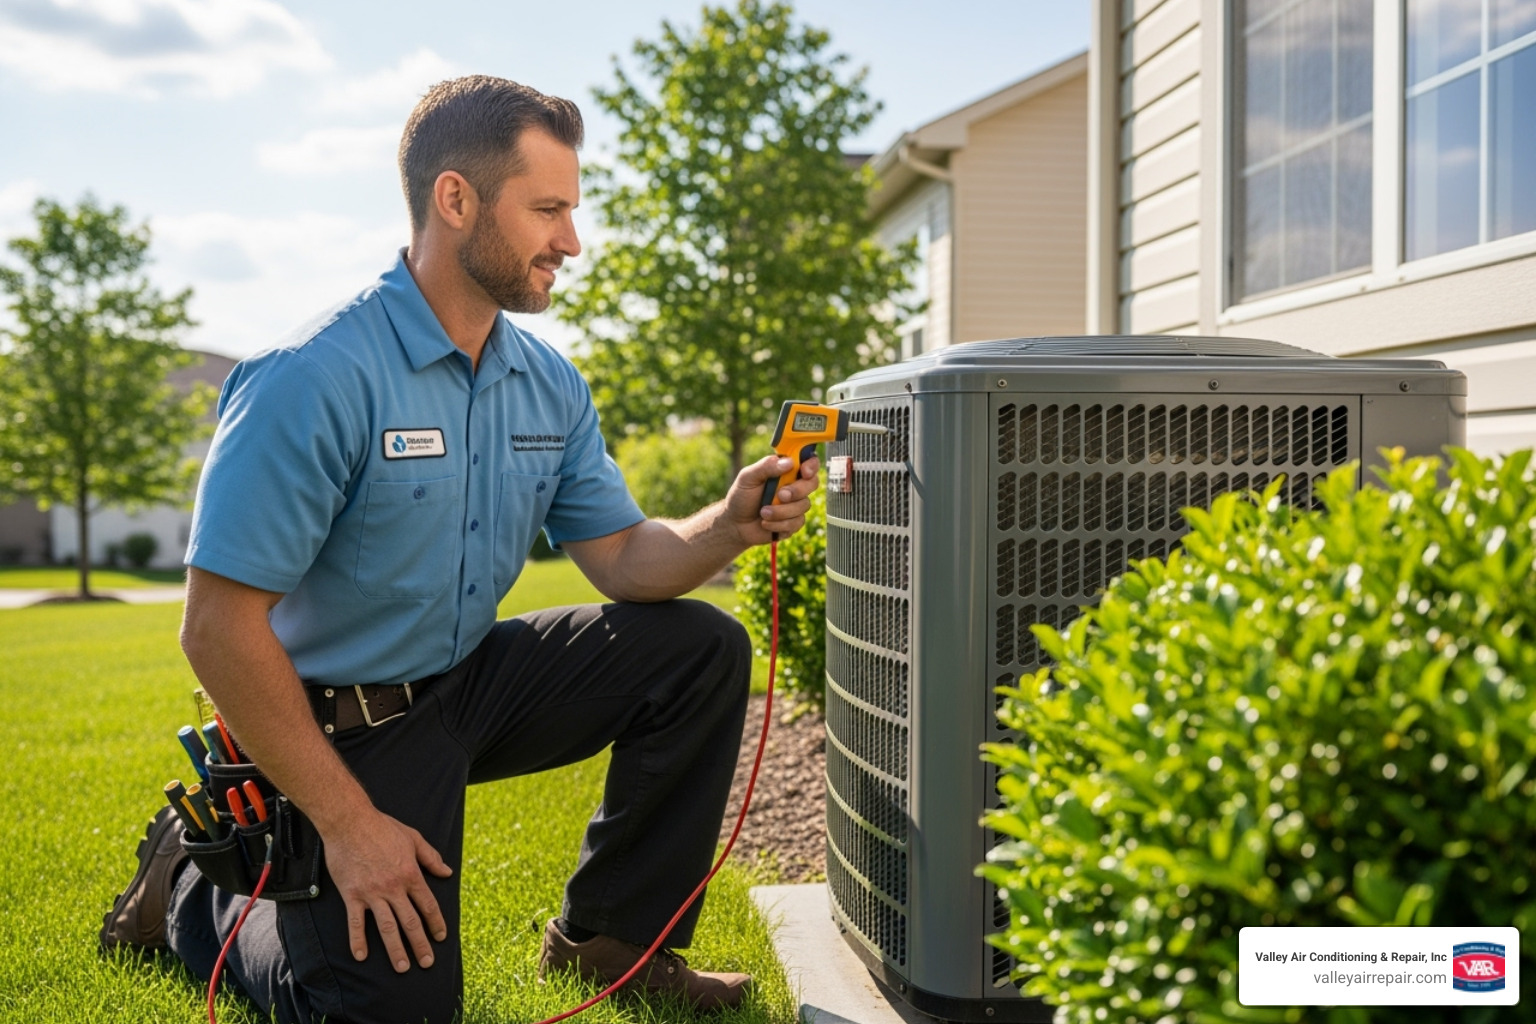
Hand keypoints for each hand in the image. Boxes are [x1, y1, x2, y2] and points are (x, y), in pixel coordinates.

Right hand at [322, 809, 452, 971]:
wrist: (350, 822)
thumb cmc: (382, 828)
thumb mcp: (413, 838)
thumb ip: (431, 857)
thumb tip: (447, 872)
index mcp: (411, 874)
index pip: (428, 905)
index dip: (436, 924)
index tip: (441, 938)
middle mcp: (394, 887)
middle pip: (411, 922)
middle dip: (420, 944)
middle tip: (427, 962)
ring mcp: (372, 893)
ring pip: (387, 927)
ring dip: (395, 949)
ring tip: (402, 967)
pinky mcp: (352, 895)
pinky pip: (355, 922)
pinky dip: (358, 940)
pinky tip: (361, 956)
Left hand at [728, 453, 820, 545]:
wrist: (736, 524)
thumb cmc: (741, 496)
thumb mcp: (748, 477)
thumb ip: (766, 466)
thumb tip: (788, 462)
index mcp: (785, 470)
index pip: (807, 462)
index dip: (811, 465)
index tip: (804, 472)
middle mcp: (794, 485)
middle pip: (812, 483)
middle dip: (798, 490)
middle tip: (780, 495)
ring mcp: (795, 504)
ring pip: (803, 505)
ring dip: (781, 511)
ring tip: (763, 512)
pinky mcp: (794, 522)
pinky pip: (796, 522)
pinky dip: (779, 524)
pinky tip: (766, 523)